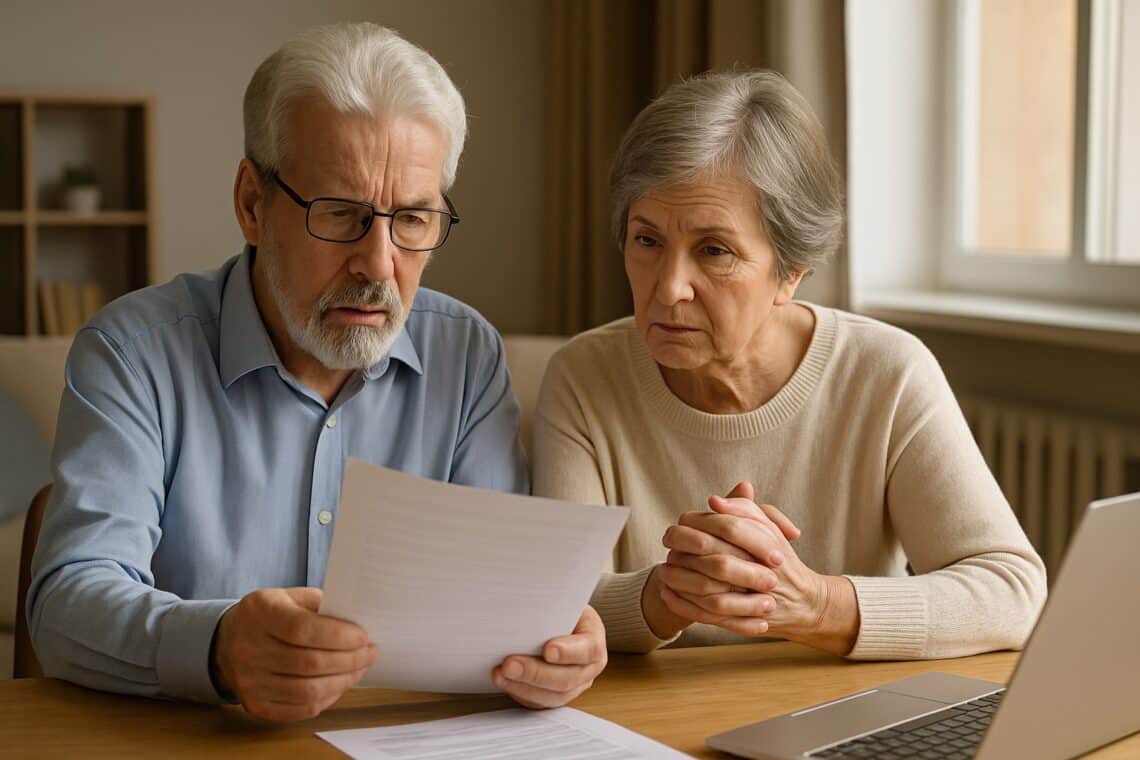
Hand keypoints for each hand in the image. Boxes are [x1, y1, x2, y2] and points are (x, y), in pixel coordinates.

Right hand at [212, 587, 376, 720]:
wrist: (229, 640)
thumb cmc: (271, 614)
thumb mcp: (291, 596)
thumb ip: (322, 605)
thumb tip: (358, 622)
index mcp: (260, 612)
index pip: (302, 629)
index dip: (338, 636)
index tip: (363, 637)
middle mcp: (249, 648)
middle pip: (309, 663)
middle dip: (349, 660)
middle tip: (370, 653)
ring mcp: (249, 680)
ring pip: (307, 690)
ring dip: (343, 681)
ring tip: (360, 669)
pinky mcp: (255, 704)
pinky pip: (299, 709)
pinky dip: (326, 699)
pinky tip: (339, 684)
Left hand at [493, 605, 606, 707]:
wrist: (557, 618)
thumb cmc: (558, 608)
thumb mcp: (561, 599)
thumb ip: (551, 606)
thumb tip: (525, 607)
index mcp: (594, 638)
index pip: (588, 649)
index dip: (569, 652)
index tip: (547, 650)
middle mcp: (588, 666)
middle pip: (567, 678)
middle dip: (535, 673)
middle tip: (509, 664)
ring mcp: (574, 684)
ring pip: (552, 696)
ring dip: (523, 687)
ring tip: (500, 674)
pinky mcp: (555, 695)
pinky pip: (539, 702)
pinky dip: (519, 692)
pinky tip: (503, 681)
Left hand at [659, 487, 858, 654]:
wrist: (804, 603)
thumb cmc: (779, 560)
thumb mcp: (769, 529)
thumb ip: (744, 510)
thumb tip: (714, 500)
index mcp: (769, 545)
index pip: (729, 528)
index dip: (701, 522)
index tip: (682, 519)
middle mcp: (762, 571)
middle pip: (717, 560)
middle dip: (686, 551)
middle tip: (667, 543)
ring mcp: (753, 598)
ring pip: (710, 590)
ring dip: (681, 579)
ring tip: (663, 569)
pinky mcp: (743, 620)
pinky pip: (708, 614)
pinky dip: (683, 604)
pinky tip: (667, 594)